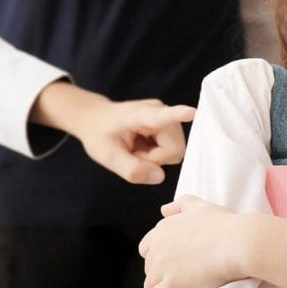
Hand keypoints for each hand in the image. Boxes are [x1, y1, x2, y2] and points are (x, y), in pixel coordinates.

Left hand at [76, 98, 194, 184]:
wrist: (95, 118)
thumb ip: (132, 169)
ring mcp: (167, 116)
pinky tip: (142, 146)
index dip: (178, 115)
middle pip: (175, 149)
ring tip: (136, 149)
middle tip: (133, 154)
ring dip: (155, 158)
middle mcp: (160, 111)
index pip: (162, 116)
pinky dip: (157, 154)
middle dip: (154, 160)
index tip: (191, 112)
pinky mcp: (170, 123)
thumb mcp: (107, 156)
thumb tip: (160, 177)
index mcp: (140, 115)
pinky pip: (172, 149)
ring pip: (175, 151)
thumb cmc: (99, 135)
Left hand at [139, 195, 249, 287]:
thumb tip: (164, 210)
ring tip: (183, 286)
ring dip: (162, 287)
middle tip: (185, 273)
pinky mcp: (171, 287)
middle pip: (149, 267)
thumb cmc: (225, 225)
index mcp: (163, 228)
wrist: (239, 243)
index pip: (146, 248)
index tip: (178, 259)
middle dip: (162, 272)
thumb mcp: (201, 206)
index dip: (161, 255)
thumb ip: (180, 205)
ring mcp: (163, 268)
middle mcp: (158, 247)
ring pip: (150, 284)